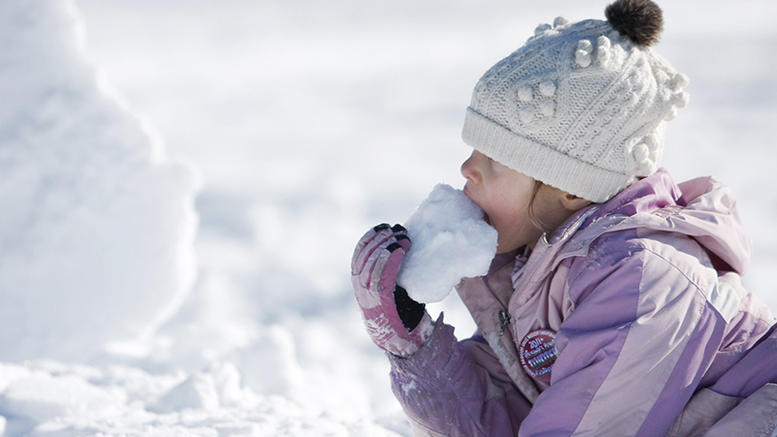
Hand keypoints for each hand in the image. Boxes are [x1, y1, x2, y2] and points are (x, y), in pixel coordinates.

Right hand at [351, 223, 432, 356]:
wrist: (406, 345)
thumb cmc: (404, 316)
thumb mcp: (394, 290)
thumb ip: (392, 274)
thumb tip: (403, 247)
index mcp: (361, 287)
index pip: (358, 257)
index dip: (368, 239)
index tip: (382, 226)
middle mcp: (361, 293)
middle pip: (364, 258)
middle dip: (380, 239)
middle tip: (397, 228)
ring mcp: (369, 300)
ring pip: (371, 266)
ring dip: (386, 246)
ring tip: (402, 236)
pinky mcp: (382, 306)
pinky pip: (383, 278)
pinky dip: (390, 261)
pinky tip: (400, 250)